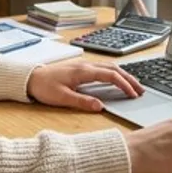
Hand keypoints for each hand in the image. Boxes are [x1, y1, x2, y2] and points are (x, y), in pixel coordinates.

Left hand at [26, 60, 143, 111]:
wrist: (30, 78)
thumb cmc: (44, 88)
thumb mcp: (62, 98)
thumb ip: (82, 102)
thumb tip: (100, 107)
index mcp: (83, 72)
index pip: (110, 76)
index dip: (124, 85)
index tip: (133, 94)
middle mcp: (86, 65)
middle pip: (114, 69)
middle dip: (129, 79)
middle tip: (141, 90)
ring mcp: (84, 65)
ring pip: (109, 67)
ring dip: (123, 75)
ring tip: (134, 85)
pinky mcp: (81, 68)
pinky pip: (103, 68)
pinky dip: (115, 73)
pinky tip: (118, 79)